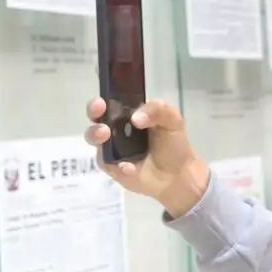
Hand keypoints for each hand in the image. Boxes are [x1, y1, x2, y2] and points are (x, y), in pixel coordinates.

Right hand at [85, 97, 210, 217]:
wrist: (178, 174)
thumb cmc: (173, 144)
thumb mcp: (172, 120)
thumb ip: (157, 110)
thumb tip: (135, 119)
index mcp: (128, 113)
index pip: (111, 100)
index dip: (103, 96)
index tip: (102, 98)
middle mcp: (116, 128)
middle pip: (96, 116)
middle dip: (93, 111)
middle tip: (99, 110)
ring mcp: (111, 148)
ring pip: (93, 138)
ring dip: (95, 134)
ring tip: (105, 134)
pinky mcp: (112, 167)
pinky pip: (107, 163)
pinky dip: (118, 165)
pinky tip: (130, 167)